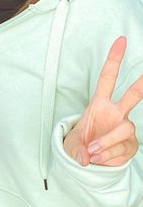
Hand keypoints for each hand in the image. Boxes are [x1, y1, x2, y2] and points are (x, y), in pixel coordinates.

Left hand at [63, 37, 141, 166]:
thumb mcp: (71, 145)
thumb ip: (77, 150)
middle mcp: (115, 113)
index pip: (107, 78)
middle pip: (132, 96)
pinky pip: (122, 147)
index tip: (121, 40)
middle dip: (141, 84)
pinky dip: (108, 154)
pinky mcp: (130, 145)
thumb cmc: (79, 147)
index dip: (114, 60)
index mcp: (99, 104)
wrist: (87, 165)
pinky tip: (98, 159)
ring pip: (125, 128)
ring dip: (107, 141)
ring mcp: (124, 129)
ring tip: (92, 151)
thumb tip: (86, 156)